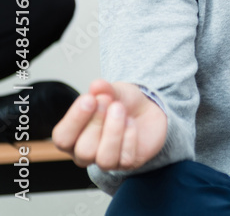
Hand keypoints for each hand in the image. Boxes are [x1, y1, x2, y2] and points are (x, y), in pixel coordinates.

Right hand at [52, 80, 166, 171]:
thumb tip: (97, 86)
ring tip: (120, 109)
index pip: (62, 138)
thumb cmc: (122, 103)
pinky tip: (131, 122)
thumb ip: (103, 89)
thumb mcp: (112, 91)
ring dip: (114, 131)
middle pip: (83, 150)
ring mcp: (106, 160)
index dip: (74, 120)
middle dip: (97, 123)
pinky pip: (126, 158)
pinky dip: (130, 137)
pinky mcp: (127, 163)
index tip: (89, 99)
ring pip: (104, 159)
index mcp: (72, 137)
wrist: (147, 108)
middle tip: (108, 102)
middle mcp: (85, 153)